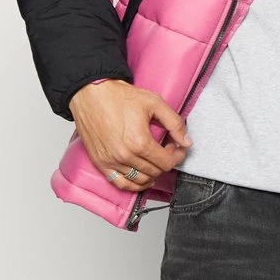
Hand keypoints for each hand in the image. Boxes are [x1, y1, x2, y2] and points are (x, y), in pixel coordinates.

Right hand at [68, 79, 192, 190]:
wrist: (92, 94)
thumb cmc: (119, 97)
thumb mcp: (154, 103)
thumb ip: (174, 123)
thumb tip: (187, 141)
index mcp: (139, 142)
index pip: (167, 162)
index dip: (177, 156)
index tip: (178, 149)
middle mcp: (125, 156)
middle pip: (155, 172)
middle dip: (166, 162)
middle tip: (166, 149)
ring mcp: (111, 162)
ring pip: (140, 181)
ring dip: (152, 174)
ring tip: (155, 161)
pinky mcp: (100, 163)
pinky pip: (120, 184)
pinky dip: (134, 184)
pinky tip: (141, 176)